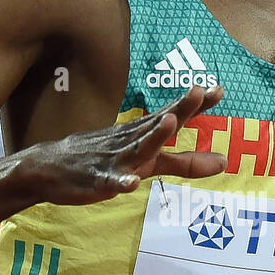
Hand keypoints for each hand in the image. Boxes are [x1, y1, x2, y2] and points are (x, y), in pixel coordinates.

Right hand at [28, 85, 226, 204]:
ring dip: (152, 137)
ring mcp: (113, 160)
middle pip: (158, 125)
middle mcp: (131, 141)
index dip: (195, 105)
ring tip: (168, 123)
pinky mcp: (96, 180)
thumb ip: (186, 163)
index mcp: (143, 134)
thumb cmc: (105, 159)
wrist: (49, 167)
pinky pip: (109, 182)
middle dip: (178, 110)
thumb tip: (225, 162)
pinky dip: (120, 182)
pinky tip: (131, 184)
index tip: (219, 90)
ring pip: (136, 149)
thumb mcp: (149, 161)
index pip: (172, 115)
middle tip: (197, 90)